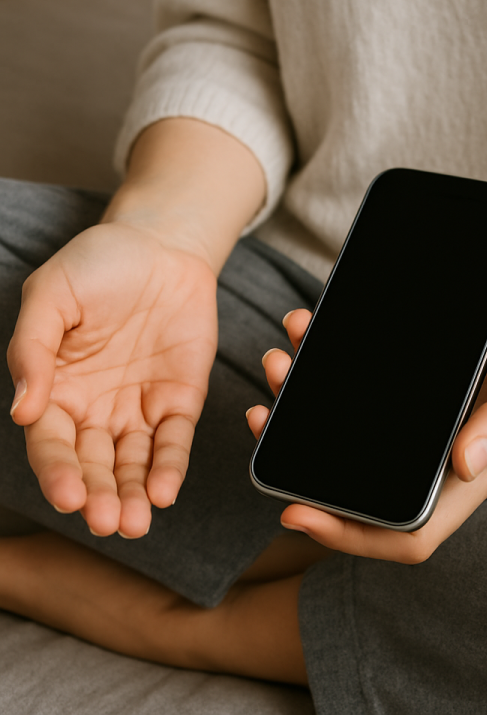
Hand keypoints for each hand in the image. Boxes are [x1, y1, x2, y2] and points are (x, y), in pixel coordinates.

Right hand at [7, 222, 217, 537]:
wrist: (161, 247)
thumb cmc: (98, 265)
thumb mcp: (52, 295)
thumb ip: (33, 349)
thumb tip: (23, 409)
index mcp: (56, 388)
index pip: (52, 442)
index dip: (58, 471)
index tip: (68, 496)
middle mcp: (95, 408)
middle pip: (93, 463)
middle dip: (99, 495)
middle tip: (108, 521)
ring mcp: (138, 407)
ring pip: (133, 463)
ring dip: (134, 494)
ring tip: (136, 523)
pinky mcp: (179, 399)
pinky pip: (174, 439)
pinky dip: (170, 466)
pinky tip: (165, 492)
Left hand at [247, 282, 486, 563]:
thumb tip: (466, 464)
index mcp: (467, 470)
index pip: (407, 533)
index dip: (350, 535)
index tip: (295, 512)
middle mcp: (432, 454)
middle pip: (359, 486)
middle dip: (302, 463)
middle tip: (265, 417)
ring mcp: (413, 423)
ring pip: (345, 437)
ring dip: (300, 409)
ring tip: (278, 364)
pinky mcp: (402, 386)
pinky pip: (352, 392)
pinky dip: (320, 370)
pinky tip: (304, 334)